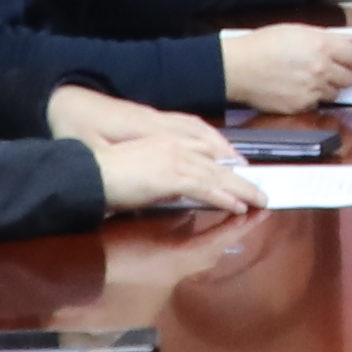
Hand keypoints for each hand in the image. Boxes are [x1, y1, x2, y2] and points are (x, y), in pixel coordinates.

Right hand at [93, 122, 265, 219]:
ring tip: (259, 201)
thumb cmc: (108, 179)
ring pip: (217, 177)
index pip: (205, 154)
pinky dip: (224, 199)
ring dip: (241, 190)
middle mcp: (175, 146)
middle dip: (240, 180)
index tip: (242, 175)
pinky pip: (206, 188)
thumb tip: (180, 196)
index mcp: (167, 143)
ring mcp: (175, 159)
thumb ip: (164, 182)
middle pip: (217, 165)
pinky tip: (239, 207)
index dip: (226, 165)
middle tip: (259, 191)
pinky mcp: (172, 175)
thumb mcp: (143, 175)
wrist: (91, 175)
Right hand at [218, 19, 351, 109]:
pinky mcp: (301, 105)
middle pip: (350, 77)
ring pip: (335, 93)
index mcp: (322, 46)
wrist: (238, 67)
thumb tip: (349, 40)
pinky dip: (312, 97)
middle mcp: (321, 69)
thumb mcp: (296, 30)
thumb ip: (327, 36)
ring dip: (329, 87)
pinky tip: (298, 88)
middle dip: (345, 74)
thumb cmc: (262, 45)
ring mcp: (313, 89)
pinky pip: (317, 103)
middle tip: (335, 70)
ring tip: (311, 78)